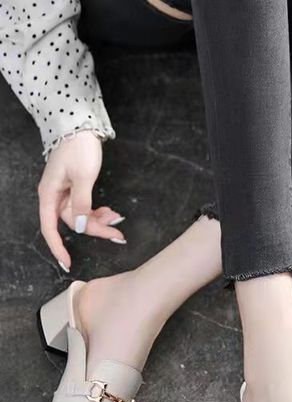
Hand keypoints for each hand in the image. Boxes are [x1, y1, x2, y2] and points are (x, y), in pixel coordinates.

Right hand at [38, 131, 125, 271]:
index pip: (50, 228)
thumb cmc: (78, 148)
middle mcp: (54, 196)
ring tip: (117, 217)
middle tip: (118, 233)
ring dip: (99, 220)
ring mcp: (65, 192)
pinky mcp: (76, 189)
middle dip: (95, 229)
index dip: (58, 247)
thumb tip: (78, 227)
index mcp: (49, 194)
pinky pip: (86, 207)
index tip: (68, 263)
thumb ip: (81, 204)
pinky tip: (110, 211)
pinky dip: (98, 211)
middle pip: (73, 223)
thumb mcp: (83, 177)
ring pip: (82, 216)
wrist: (81, 126)